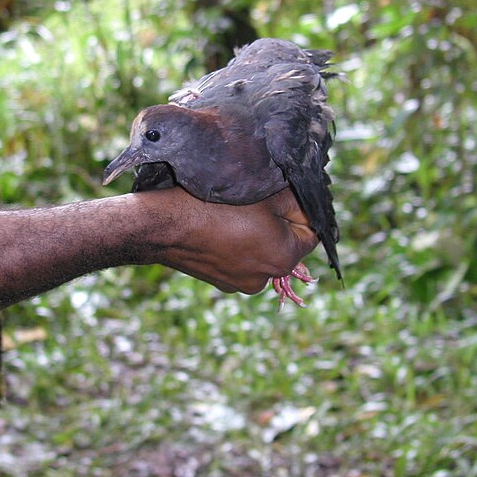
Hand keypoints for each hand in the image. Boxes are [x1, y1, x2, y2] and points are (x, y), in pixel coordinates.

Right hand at [141, 187, 318, 294]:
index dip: (300, 208)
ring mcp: (242, 284)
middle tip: (254, 201)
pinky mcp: (221, 282)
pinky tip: (218, 228)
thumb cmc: (215, 206)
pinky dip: (235, 244)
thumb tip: (308, 198)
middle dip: (276, 222)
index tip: (281, 194)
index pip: (312, 231)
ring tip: (232, 214)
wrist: (164, 226)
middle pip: (285, 242)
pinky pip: (240, 258)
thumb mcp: (264, 193)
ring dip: (255, 233)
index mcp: (284, 258)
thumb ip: (294, 197)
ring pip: (261, 250)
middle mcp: (266, 279)